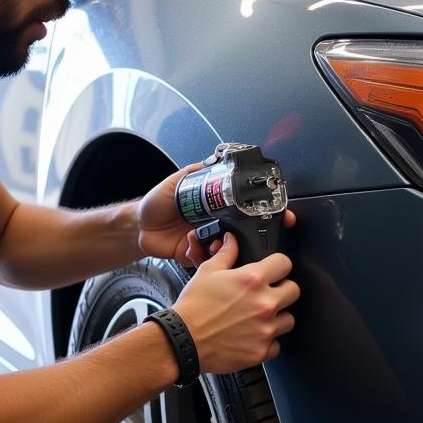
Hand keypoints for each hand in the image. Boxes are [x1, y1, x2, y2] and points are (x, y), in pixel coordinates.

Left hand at [138, 162, 296, 266]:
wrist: (139, 227)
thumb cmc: (157, 203)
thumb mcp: (177, 181)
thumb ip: (197, 171)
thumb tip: (215, 160)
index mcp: (218, 207)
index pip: (248, 210)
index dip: (268, 213)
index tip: (283, 216)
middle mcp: (218, 226)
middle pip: (245, 235)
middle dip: (254, 239)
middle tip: (248, 236)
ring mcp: (210, 243)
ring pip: (230, 252)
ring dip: (225, 249)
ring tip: (211, 240)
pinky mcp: (198, 257)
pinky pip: (208, 263)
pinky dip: (201, 256)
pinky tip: (191, 246)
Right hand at [173, 233, 299, 373]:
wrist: (182, 340)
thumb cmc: (193, 307)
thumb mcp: (207, 272)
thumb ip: (226, 254)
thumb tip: (232, 240)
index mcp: (253, 280)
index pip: (284, 263)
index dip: (278, 265)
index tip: (273, 271)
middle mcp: (264, 303)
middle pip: (294, 291)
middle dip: (282, 290)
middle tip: (267, 294)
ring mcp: (265, 329)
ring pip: (288, 319)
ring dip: (277, 318)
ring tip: (259, 318)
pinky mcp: (261, 351)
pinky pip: (276, 345)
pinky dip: (267, 342)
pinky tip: (252, 337)